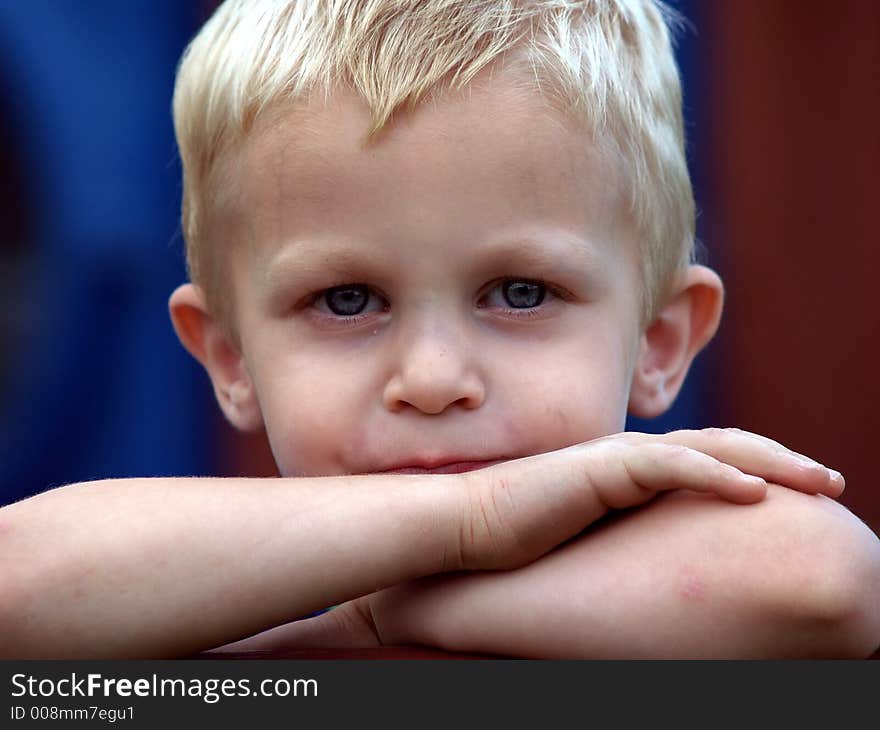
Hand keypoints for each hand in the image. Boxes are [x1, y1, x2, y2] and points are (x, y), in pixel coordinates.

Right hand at [454, 428, 843, 570]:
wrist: (469, 526)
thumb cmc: (520, 537)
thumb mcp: (589, 534)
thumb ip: (623, 533)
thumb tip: (655, 567)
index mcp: (635, 469)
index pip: (712, 459)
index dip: (760, 468)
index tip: (799, 493)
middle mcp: (635, 456)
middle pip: (728, 446)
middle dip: (785, 459)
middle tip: (831, 481)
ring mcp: (622, 457)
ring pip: (714, 447)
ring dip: (772, 461)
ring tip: (818, 480)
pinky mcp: (604, 467)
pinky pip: (674, 465)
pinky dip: (718, 473)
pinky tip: (756, 493)